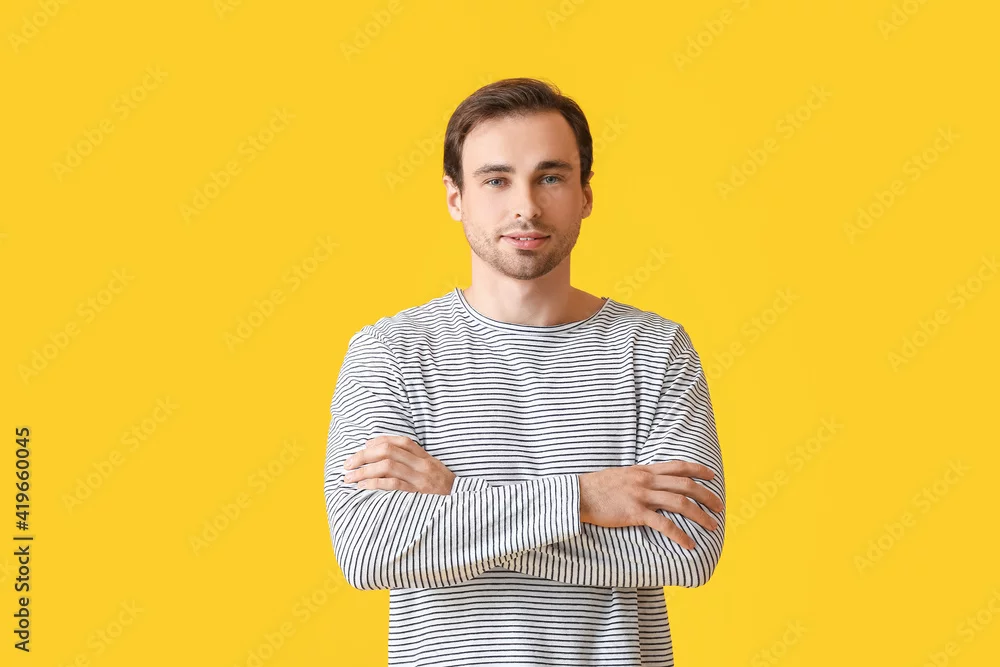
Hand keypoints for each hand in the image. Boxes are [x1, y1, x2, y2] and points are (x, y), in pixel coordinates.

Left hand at [342, 435, 454, 494]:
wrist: (463, 505)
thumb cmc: (444, 490)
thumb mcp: (434, 470)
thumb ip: (414, 462)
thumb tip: (385, 456)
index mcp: (426, 457)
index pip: (400, 441)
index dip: (379, 441)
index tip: (364, 446)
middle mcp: (422, 465)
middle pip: (388, 451)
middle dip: (363, 456)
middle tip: (347, 464)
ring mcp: (420, 479)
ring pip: (387, 466)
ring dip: (364, 471)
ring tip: (349, 478)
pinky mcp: (417, 495)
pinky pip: (392, 485)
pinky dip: (374, 484)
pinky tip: (362, 487)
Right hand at [579, 461, 723, 549]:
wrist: (577, 495)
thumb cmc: (597, 487)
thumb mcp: (621, 475)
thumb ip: (639, 478)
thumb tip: (651, 483)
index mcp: (644, 471)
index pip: (678, 466)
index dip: (698, 470)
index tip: (712, 476)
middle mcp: (646, 480)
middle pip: (685, 485)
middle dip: (706, 495)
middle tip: (719, 506)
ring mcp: (641, 496)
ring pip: (680, 503)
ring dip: (700, 515)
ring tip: (712, 526)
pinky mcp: (634, 512)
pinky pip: (663, 524)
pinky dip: (680, 535)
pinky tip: (689, 544)